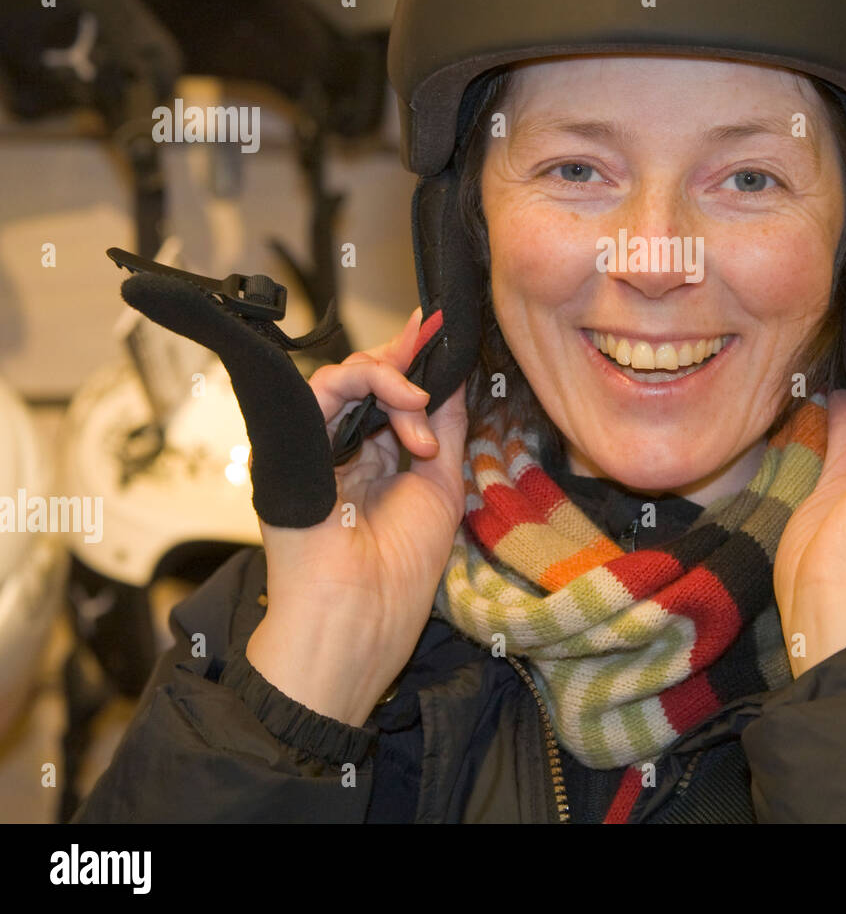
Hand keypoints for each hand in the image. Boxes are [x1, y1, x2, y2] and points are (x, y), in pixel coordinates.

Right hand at [245, 307, 468, 724]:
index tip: (439, 331)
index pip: (391, 394)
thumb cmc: (402, 566)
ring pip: (346, 376)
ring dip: (395, 381)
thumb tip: (451, 369)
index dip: (415, 362)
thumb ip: (444, 422)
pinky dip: (370, 382)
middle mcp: (345, 448)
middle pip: (368, 378)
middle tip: (432, 370)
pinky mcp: (293, 444)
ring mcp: (317, 446)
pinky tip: (405, 403)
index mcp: (378, 459)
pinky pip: (322, 388)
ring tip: (419, 411)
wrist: (361, 613)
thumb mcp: (441, 480)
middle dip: (407, 365)